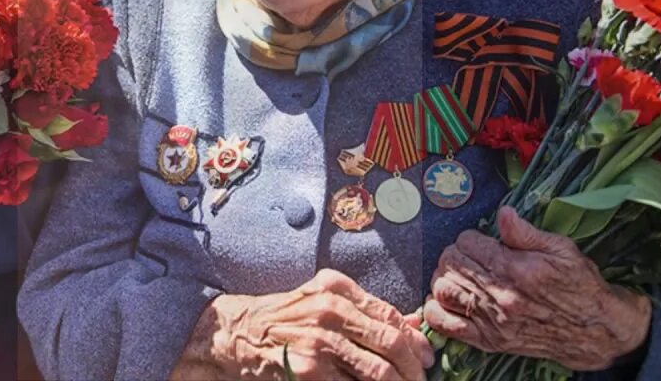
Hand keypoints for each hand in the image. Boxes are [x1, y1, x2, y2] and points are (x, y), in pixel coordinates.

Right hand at [173, 269, 433, 380]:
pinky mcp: (307, 370)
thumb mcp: (320, 301)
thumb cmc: (282, 319)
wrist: (234, 334)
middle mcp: (329, 309)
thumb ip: (363, 311)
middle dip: (414, 370)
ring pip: (379, 373)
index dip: (415, 343)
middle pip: (392, 343)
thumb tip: (412, 327)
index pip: (391, 316)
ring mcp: (318, 341)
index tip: (426, 361)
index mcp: (336, 288)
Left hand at [422, 206, 650, 370]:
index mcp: (517, 268)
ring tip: (458, 273)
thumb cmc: (579, 285)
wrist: (594, 330)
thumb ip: (526, 232)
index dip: (471, 237)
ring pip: (444, 289)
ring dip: (444, 277)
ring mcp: (494, 320)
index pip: (468, 242)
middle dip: (455, 253)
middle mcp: (502, 295)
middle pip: (451, 263)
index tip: (480, 241)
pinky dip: (435, 309)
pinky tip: (444, 299)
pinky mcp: (490, 341)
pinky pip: (446, 325)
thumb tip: (503, 213)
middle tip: (468, 255)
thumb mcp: (562, 249)